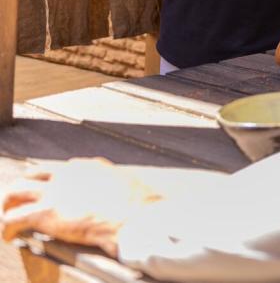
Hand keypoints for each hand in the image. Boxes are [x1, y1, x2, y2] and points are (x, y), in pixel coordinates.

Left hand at [2, 158, 162, 257]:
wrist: (137, 215)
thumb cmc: (142, 205)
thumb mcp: (131, 188)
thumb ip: (119, 188)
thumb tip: (124, 195)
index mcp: (89, 167)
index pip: (60, 170)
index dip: (50, 183)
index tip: (49, 194)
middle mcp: (67, 173)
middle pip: (33, 176)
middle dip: (22, 189)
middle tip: (18, 203)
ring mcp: (55, 192)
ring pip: (15, 191)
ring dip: (8, 205)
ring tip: (7, 217)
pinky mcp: (47, 212)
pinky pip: (15, 218)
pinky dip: (8, 228)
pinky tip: (9, 238)